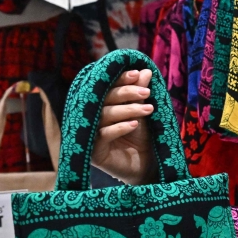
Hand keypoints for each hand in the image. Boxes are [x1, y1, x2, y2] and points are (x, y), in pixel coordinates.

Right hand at [91, 69, 156, 184]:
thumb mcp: (143, 113)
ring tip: (147, 109)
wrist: (148, 166)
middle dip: (126, 93)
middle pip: (104, 99)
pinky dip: (119, 128)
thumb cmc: (143, 138)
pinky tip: (134, 125)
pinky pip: (103, 135)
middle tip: (146, 92)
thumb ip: (140, 93)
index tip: (137, 74)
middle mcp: (92, 117)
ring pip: (104, 115)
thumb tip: (145, 71)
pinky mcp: (92, 152)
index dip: (120, 79)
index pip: (107, 87)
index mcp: (102, 105)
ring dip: (127, 109)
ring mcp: (90, 134)